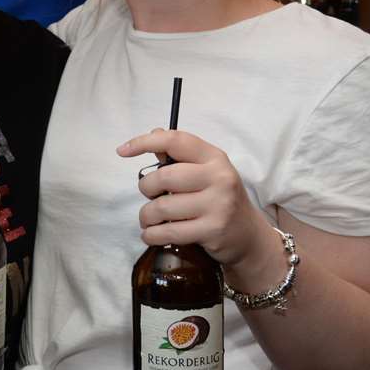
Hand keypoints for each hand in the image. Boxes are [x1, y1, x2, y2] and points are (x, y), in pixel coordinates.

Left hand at [118, 128, 269, 267]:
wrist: (248, 235)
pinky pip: (168, 232)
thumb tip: (153, 133)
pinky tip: (152, 234)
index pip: (176, 140)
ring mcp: (218, 204)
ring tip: (151, 219)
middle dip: (146, 189)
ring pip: (162, 207)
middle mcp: (219, 177)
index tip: (122, 151)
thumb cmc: (218, 199)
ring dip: (147, 216)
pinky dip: (151, 235)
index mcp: (214, 158)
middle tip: (150, 197)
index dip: (144, 143)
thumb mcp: (205, 172)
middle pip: (163, 177)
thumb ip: (178, 156)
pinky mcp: (213, 230)